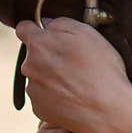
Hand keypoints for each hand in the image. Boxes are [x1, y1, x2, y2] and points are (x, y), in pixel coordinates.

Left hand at [14, 17, 131, 132]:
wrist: (108, 110)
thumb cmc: (101, 69)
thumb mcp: (87, 32)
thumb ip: (60, 22)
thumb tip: (45, 24)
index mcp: (38, 44)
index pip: (22, 28)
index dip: (35, 28)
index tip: (45, 33)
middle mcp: (29, 66)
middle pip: (33, 55)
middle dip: (48, 55)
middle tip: (73, 62)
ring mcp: (33, 90)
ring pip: (38, 77)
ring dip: (51, 77)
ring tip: (76, 83)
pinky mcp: (39, 109)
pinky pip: (43, 97)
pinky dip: (54, 96)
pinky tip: (73, 97)